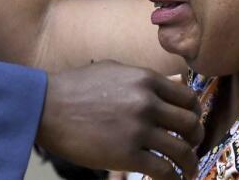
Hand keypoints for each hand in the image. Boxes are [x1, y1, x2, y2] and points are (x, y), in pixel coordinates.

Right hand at [36, 61, 202, 179]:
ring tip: (186, 171)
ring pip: (182, 150)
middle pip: (190, 124)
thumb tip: (176, 80)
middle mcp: (146, 102)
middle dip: (195, 139)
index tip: (189, 125)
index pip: (188, 98)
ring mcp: (138, 129)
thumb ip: (144, 77)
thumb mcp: (112, 70)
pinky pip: (164, 170)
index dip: (193, 114)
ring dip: (188, 163)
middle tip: (189, 148)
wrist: (44, 107)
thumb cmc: (73, 88)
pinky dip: (172, 178)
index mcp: (144, 79)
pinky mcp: (127, 154)